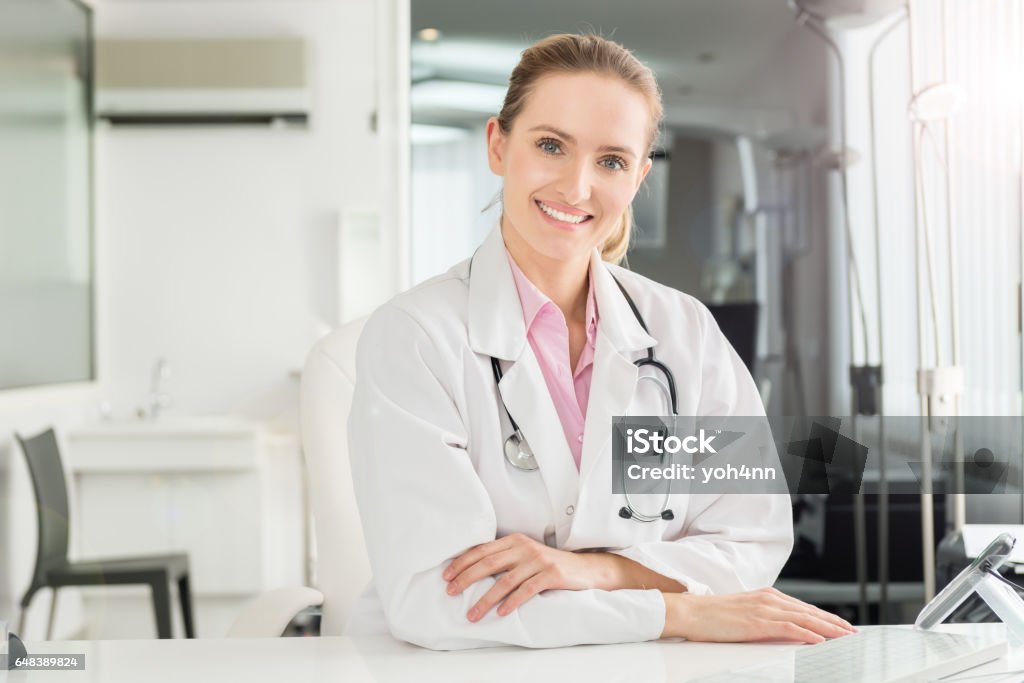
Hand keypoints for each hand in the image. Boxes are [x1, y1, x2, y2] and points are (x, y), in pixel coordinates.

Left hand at [443, 533, 603, 621]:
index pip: (483, 549)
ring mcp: (538, 560)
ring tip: (473, 614)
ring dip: (486, 599)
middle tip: (451, 592)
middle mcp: (525, 547)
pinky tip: (501, 612)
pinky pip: (527, 590)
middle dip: (467, 578)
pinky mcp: (551, 574)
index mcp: (515, 540)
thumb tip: (473, 572)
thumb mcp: (525, 555)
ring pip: (505, 581)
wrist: (584, 569)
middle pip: (489, 563)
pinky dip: (512, 602)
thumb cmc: (549, 565)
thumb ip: (505, 559)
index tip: (447, 575)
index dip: (463, 562)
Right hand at [663, 587, 856, 643]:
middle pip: (809, 611)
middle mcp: (769, 599)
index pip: (803, 607)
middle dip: (833, 622)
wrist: (691, 613)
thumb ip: (764, 617)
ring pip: (805, 618)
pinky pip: (791, 628)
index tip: (841, 625)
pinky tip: (821, 640)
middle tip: (852, 631)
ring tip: (845, 636)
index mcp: (766, 595)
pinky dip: (809, 633)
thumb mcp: (744, 613)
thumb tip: (782, 629)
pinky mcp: (758, 622)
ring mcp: (764, 609)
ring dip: (828, 628)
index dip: (824, 616)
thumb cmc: (712, 616)